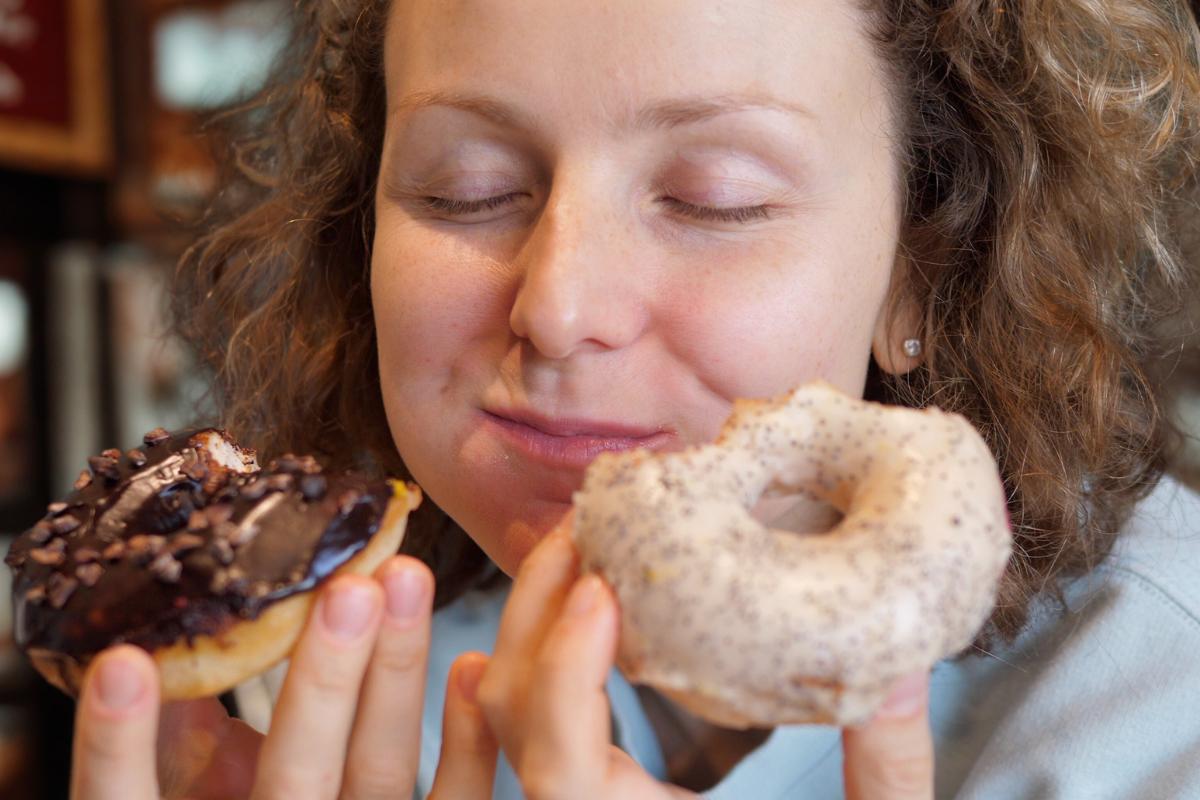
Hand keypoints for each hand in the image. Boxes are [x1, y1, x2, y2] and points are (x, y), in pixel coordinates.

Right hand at [68, 555, 498, 799]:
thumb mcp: (186, 793)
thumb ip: (167, 747)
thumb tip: (150, 653)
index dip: (119, 745)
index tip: (123, 662)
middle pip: (295, 780)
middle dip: (323, 683)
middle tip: (349, 590)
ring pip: (379, 774)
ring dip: (396, 677)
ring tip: (405, 583)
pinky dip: (468, 742)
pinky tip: (469, 665)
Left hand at [476, 519, 933, 799]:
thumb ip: (885, 774)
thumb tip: (902, 670)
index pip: (560, 773)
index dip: (564, 675)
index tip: (601, 591)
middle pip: (513, 721)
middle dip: (533, 612)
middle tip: (585, 528)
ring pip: (507, 716)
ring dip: (526, 622)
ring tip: (577, 546)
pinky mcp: (588, 790)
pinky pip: (529, 722)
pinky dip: (531, 655)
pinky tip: (561, 602)